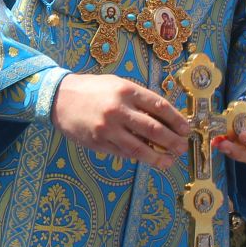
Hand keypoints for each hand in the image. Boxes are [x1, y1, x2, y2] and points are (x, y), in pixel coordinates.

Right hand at [52, 73, 190, 166]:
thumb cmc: (93, 89)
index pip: (160, 107)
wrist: (59, 97)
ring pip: (139, 147)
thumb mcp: (118, 84)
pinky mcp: (98, 142)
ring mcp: (107, 128)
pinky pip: (122, 152)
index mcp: (127, 90)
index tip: (186, 129)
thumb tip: (164, 118)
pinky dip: (137, 157)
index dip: (177, 120)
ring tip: (168, 162)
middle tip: (181, 147)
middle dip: (172, 141)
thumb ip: (139, 99)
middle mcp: (118, 109)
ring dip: (157, 157)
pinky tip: (146, 158)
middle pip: (154, 129)